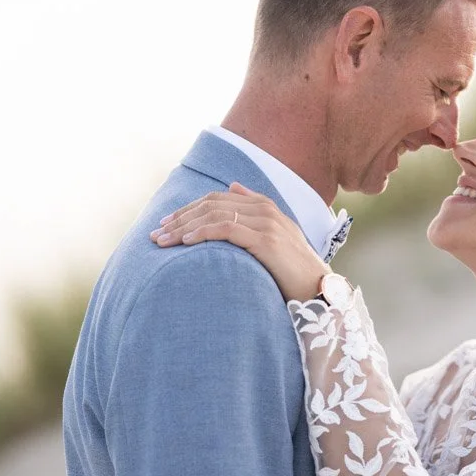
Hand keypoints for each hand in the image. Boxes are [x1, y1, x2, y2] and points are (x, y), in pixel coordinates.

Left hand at [151, 183, 327, 302]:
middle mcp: (264, 209)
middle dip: (179, 218)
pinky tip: (185, 242)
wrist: (319, 288)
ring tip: (163, 240)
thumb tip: (233, 187)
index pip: (217, 199)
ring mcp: (266, 223)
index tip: (165, 223)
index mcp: (264, 206)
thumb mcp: (275, 234)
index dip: (188, 209)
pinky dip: (202, 233)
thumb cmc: (293, 269)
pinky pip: (225, 229)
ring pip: (214, 215)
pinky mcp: (265, 240)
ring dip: (183, 227)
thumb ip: (253, 210)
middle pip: (211, 204)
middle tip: (156, 234)